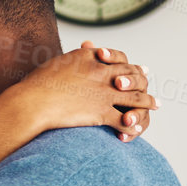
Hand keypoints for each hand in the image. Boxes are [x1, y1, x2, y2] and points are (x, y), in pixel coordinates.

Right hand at [10, 41, 156, 141]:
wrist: (31, 103)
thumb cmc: (36, 85)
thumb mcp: (57, 63)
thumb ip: (72, 59)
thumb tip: (76, 56)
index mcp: (91, 57)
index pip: (119, 57)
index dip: (129, 63)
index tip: (137, 66)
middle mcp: (102, 72)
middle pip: (132, 74)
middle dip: (142, 79)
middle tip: (149, 81)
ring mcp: (105, 93)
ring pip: (135, 97)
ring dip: (147, 103)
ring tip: (155, 105)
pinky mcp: (102, 113)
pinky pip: (125, 120)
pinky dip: (132, 126)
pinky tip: (135, 130)